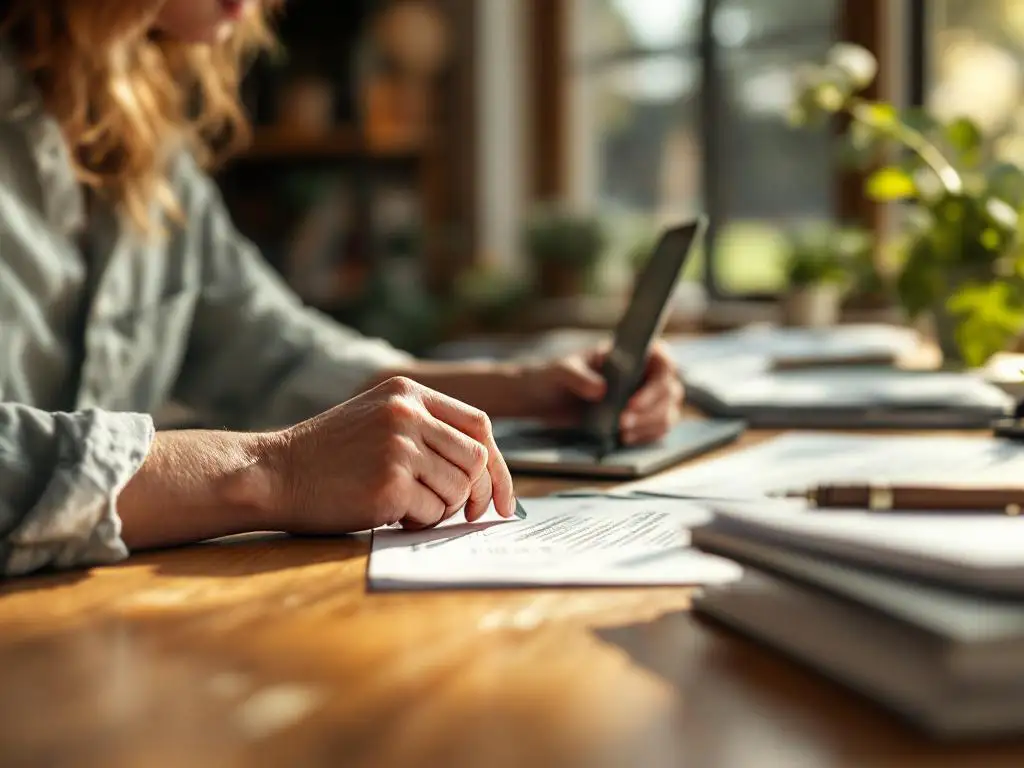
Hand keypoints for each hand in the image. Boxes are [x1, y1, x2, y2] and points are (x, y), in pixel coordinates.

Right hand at [265, 377, 515, 532]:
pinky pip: (432, 512)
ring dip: (441, 509)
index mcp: (408, 392)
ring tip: (407, 506)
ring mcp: (398, 446)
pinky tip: (390, 513)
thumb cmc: (326, 457)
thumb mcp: (377, 420)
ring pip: (458, 489)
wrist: (271, 474)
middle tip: (467, 515)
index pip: (478, 425)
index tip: (503, 499)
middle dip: (477, 494)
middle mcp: (407, 413)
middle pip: (476, 459)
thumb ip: (425, 431)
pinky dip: (419, 522)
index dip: (498, 466)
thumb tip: (485, 473)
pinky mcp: (389, 482)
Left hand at [521, 341, 683, 444]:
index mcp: (633, 352)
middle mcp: (644, 372)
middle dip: (650, 411)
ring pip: (668, 412)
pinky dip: (646, 435)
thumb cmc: (556, 376)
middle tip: (622, 423)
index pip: (663, 362)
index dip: (655, 384)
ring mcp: (646, 395)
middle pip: (670, 390)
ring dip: (650, 425)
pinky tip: (625, 438)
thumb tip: (601, 389)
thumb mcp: (560, 371)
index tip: (632, 403)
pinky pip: (657, 428)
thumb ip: (578, 376)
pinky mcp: (640, 417)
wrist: (546, 398)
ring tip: (622, 433)